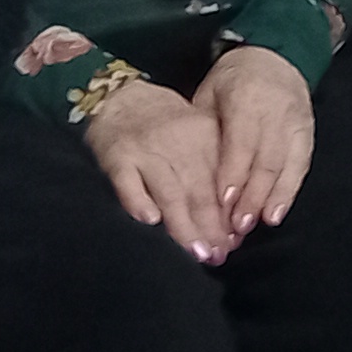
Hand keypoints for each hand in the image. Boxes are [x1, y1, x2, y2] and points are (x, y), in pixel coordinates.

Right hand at [85, 80, 233, 262]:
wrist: (123, 96)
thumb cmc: (169, 127)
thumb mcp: (201, 137)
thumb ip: (216, 171)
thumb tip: (233, 222)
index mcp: (205, 138)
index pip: (222, 182)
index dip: (230, 214)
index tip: (235, 241)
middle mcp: (178, 144)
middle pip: (199, 191)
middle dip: (212, 227)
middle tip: (219, 255)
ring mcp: (146, 151)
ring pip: (169, 192)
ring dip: (183, 225)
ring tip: (197, 252)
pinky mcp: (116, 157)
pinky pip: (128, 182)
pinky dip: (139, 201)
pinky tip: (150, 221)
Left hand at [196, 46, 315, 239]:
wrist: (275, 57)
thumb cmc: (232, 80)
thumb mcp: (208, 95)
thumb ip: (204, 131)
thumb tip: (194, 175)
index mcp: (246, 98)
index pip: (241, 143)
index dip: (232, 174)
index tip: (221, 202)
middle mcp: (276, 111)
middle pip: (265, 160)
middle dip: (252, 195)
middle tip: (237, 224)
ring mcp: (296, 122)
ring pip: (285, 166)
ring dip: (271, 198)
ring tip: (256, 223)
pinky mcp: (308, 132)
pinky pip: (301, 165)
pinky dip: (289, 191)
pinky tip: (277, 212)